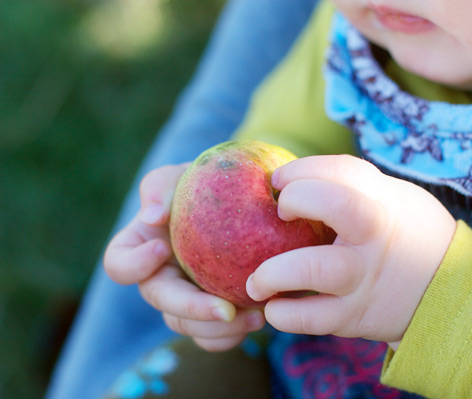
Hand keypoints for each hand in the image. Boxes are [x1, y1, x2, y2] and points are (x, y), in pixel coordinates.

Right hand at [103, 164, 264, 351]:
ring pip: (189, 327)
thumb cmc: (200, 183)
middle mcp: (159, 279)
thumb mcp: (178, 176)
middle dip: (193, 310)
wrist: (236, 198)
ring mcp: (184, 300)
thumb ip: (158, 188)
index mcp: (140, 249)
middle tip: (226, 310)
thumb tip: (153, 217)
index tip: (163, 247)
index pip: (118, 264)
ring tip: (257, 316)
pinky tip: (261, 318)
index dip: (135, 263)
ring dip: (220, 329)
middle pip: (163, 304)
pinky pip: (215, 336)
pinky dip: (235, 334)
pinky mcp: (210, 314)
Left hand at [246, 155, 455, 348]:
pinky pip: (313, 318)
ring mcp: (365, 277)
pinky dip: (285, 315)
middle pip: (335, 203)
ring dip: (273, 273)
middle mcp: (375, 236)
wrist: (452, 295)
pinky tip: (275, 307)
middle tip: (278, 213)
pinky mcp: (356, 316)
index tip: (279, 181)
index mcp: (385, 201)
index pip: (342, 170)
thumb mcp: (397, 200)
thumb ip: (355, 189)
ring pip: (314, 269)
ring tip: (255, 281)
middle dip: (297, 199)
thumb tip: (293, 180)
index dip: (302, 169)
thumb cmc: (410, 236)